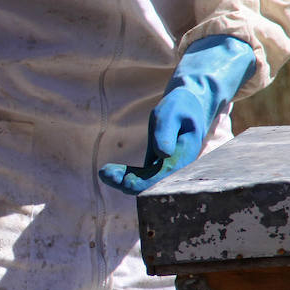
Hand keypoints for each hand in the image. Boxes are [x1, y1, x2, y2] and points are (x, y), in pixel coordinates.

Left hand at [99, 35, 255, 194]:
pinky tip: (106, 171)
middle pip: (153, 183)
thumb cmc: (179, 106)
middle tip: (105, 174)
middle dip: (129, 183)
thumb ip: (167, 132)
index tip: (126, 183)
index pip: (165, 174)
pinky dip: (123, 174)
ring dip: (122, 179)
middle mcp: (177, 166)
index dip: (146, 182)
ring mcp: (166, 168)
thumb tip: (163, 154)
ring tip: (103, 173)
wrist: (186, 106)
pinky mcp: (156, 166)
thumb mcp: (172, 113)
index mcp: (186, 153)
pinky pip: (139, 175)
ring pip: (144, 181)